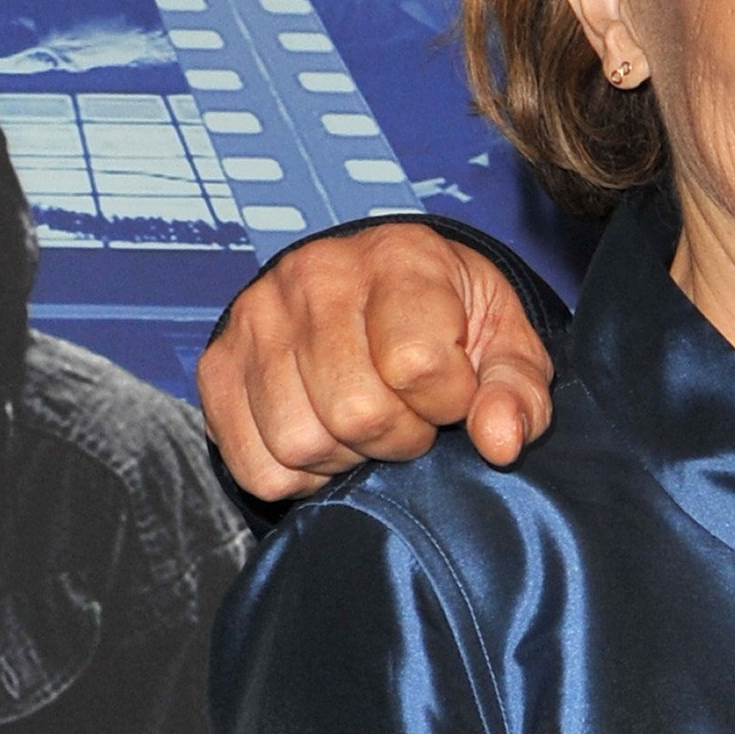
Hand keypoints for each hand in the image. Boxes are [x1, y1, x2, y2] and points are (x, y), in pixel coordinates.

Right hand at [197, 221, 554, 500]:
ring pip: (299, 443)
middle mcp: (315, 276)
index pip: (415, 365)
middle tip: (409, 417)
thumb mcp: (506, 345)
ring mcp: (256, 318)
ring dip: (345, 457)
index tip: (453, 393)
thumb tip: (501, 442)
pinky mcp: (217, 363)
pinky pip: (254, 464)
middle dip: (397, 437)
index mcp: (398, 259)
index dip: (447, 403)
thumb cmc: (450, 322)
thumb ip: (517, 393)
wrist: (376, 289)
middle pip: (354, 412)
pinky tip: (325, 438)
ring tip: (365, 424)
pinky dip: (296, 474)